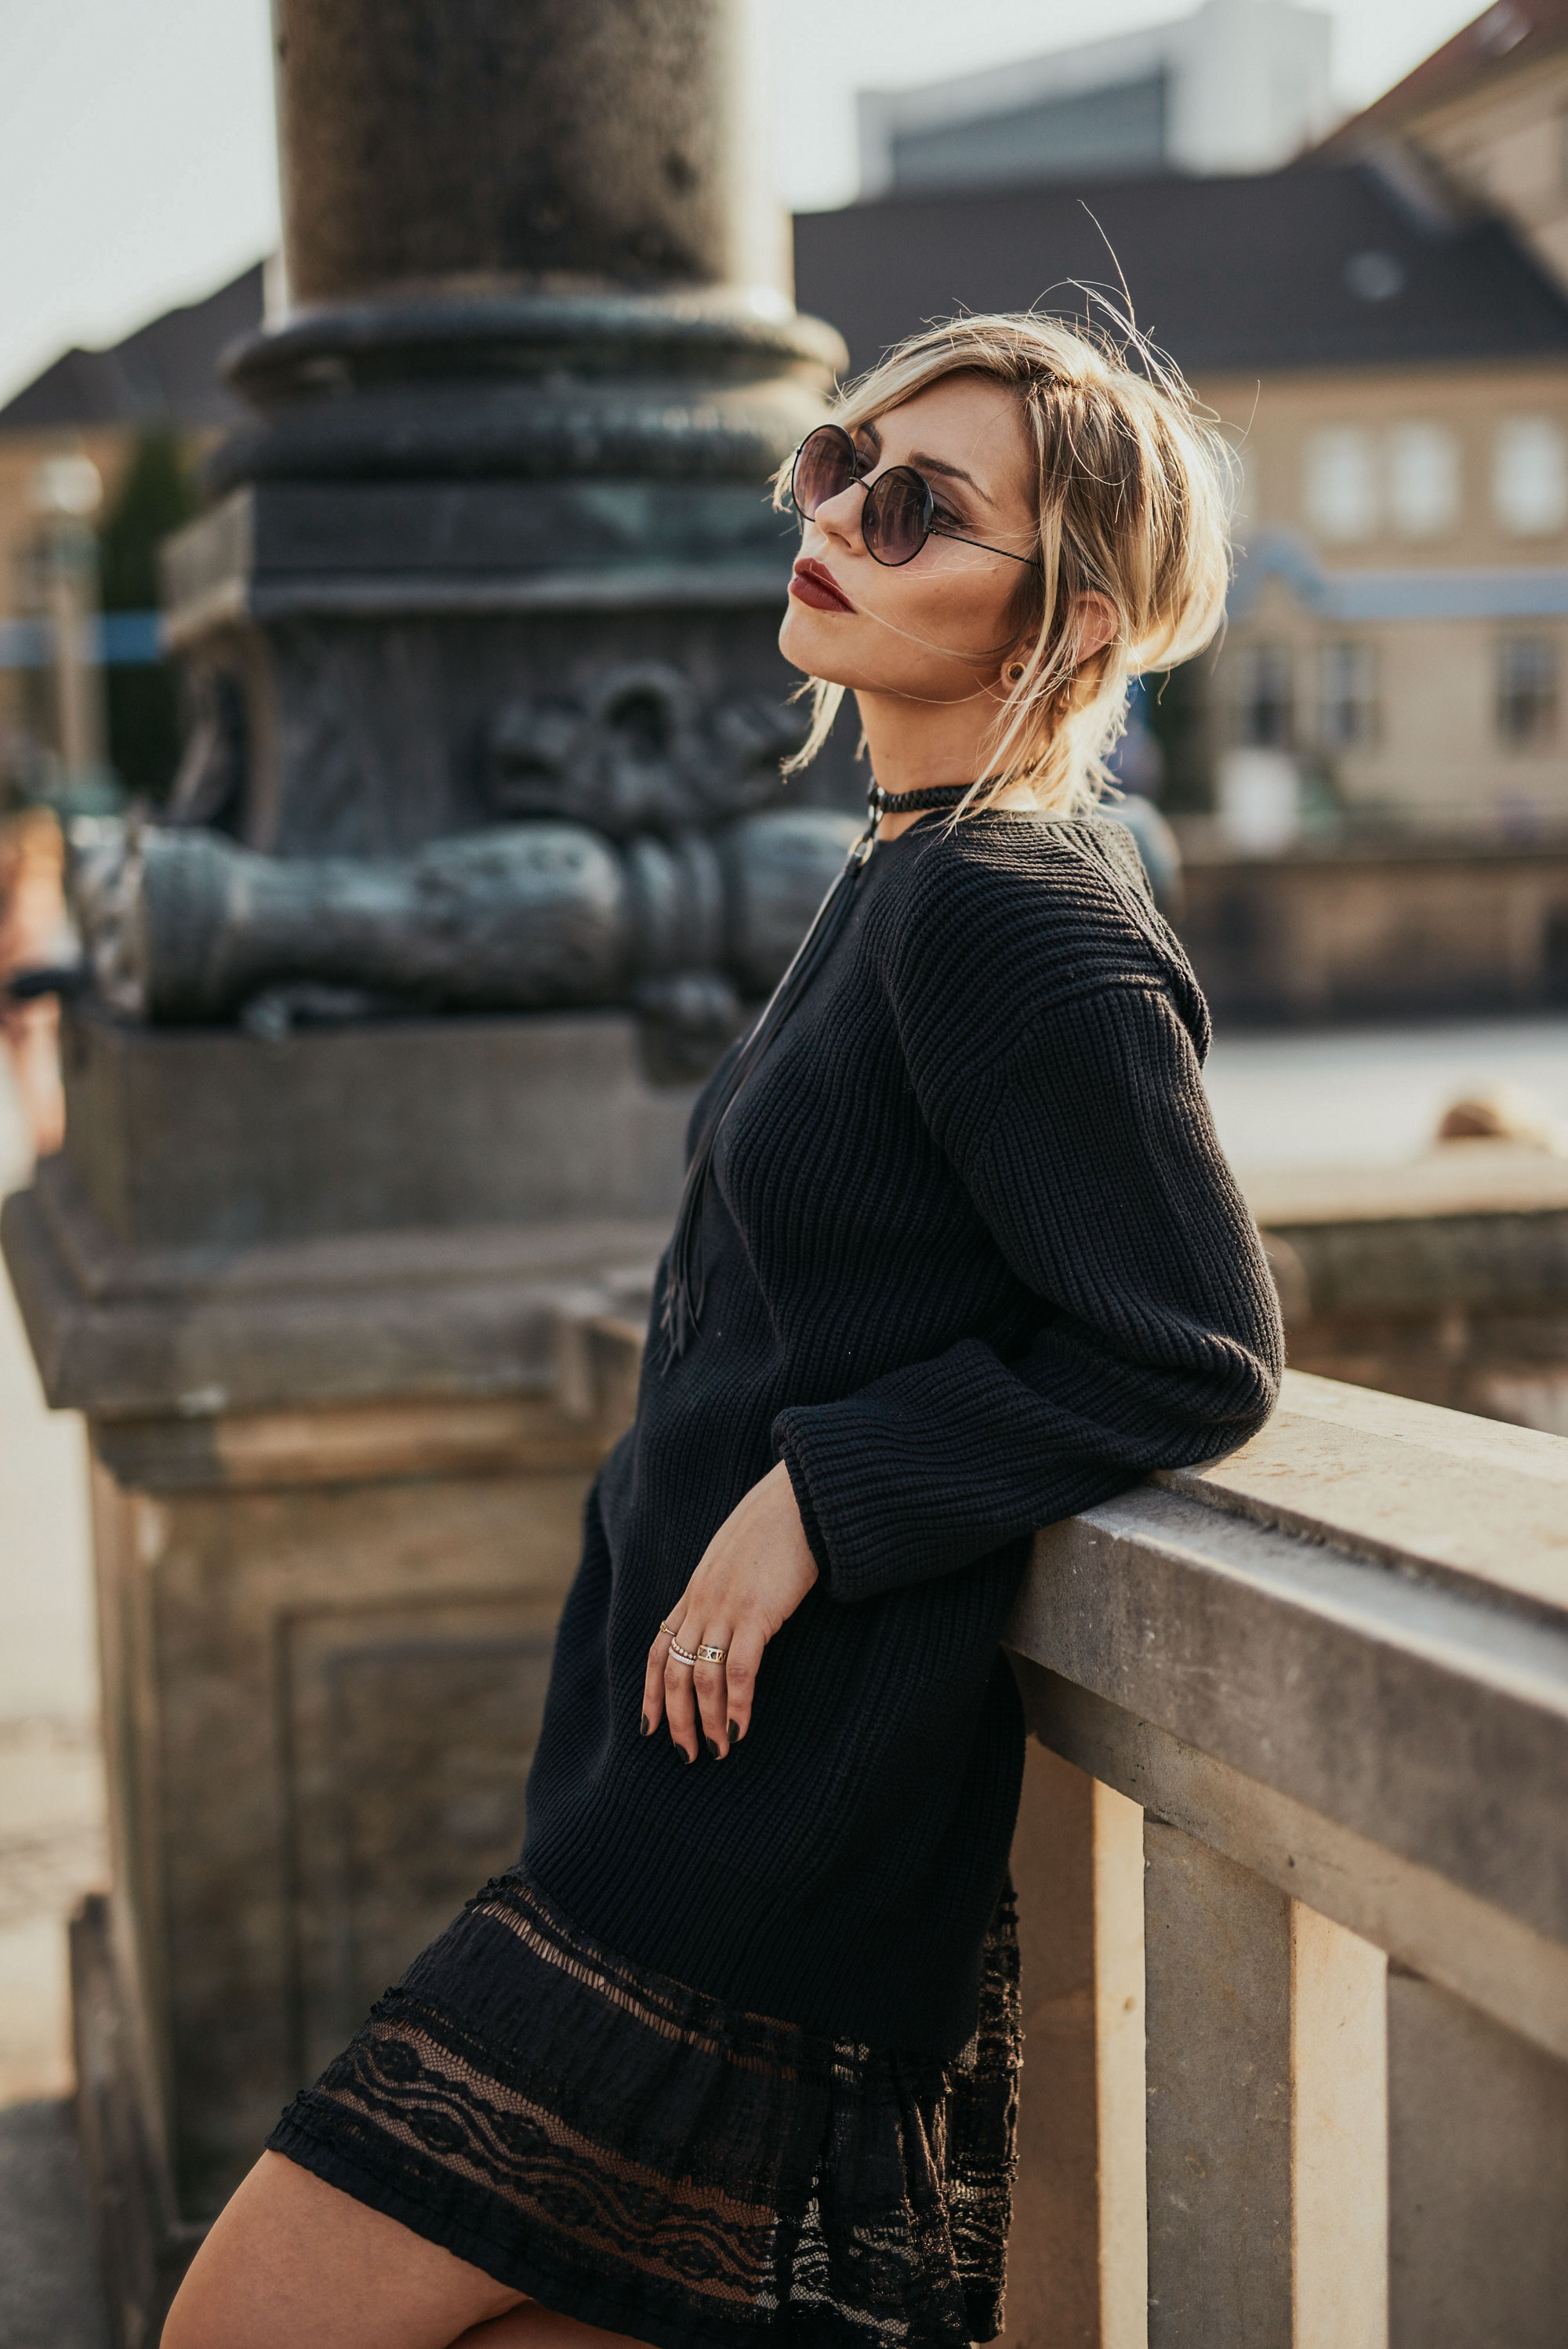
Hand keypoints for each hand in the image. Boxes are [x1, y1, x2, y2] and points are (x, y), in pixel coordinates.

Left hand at [641, 1459, 818, 1761]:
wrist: (801, 1499)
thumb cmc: (778, 1527)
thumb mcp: (738, 1559)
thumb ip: (726, 1589)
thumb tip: (728, 1620)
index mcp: (695, 1591)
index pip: (658, 1650)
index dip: (651, 1693)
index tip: (650, 1727)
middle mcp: (702, 1602)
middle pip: (675, 1672)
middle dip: (677, 1719)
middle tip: (686, 1755)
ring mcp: (727, 1607)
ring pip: (703, 1678)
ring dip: (708, 1721)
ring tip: (717, 1751)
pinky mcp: (757, 1613)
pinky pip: (740, 1671)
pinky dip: (737, 1706)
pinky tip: (740, 1730)